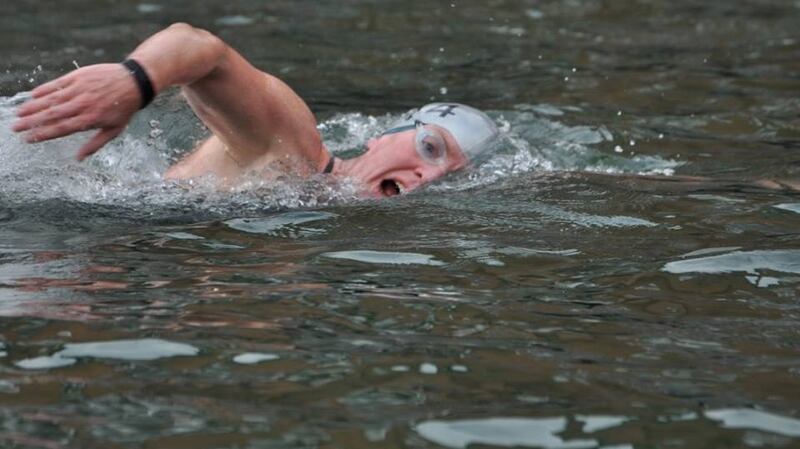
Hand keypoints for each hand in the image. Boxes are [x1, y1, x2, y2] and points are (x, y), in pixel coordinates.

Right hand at [12, 63, 142, 159]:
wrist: (133, 82)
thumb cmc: (124, 109)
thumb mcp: (114, 130)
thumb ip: (95, 144)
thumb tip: (78, 159)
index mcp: (90, 119)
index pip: (61, 129)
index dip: (43, 134)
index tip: (29, 139)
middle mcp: (82, 104)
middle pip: (52, 115)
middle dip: (31, 122)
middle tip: (16, 128)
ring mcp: (79, 89)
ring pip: (51, 99)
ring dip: (33, 107)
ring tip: (19, 113)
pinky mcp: (77, 76)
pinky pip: (57, 84)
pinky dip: (44, 90)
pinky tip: (32, 96)